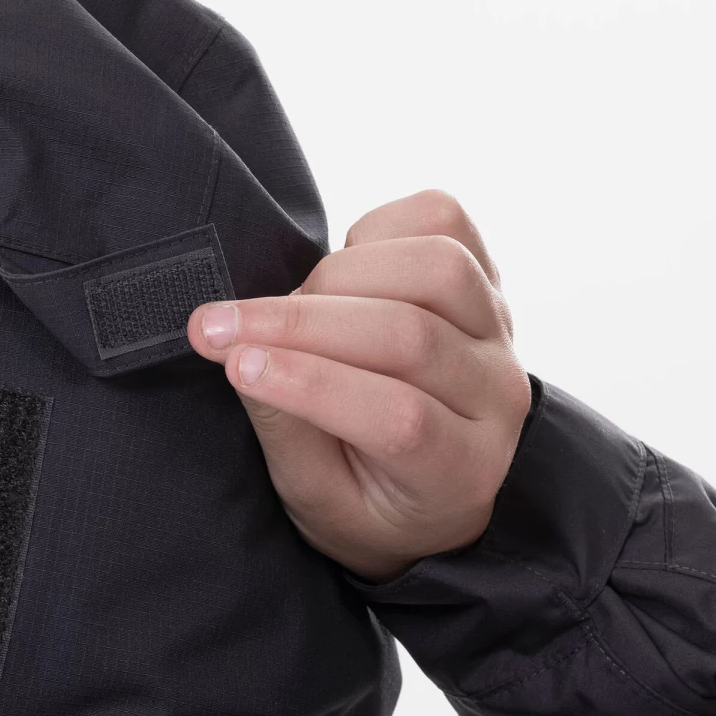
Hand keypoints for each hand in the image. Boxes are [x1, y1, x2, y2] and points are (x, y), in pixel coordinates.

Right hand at [187, 190, 531, 581]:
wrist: (424, 479)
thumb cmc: (363, 496)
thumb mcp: (314, 496)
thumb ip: (286, 429)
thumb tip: (240, 353)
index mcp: (461, 470)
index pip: (399, 419)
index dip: (312, 385)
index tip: (235, 366)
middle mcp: (496, 395)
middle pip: (409, 336)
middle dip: (298, 323)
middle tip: (218, 327)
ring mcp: (498, 328)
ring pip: (434, 266)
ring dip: (337, 275)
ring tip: (287, 308)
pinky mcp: (484, 274)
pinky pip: (440, 219)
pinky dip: (375, 230)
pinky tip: (338, 274)